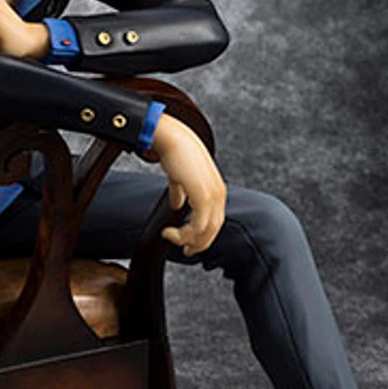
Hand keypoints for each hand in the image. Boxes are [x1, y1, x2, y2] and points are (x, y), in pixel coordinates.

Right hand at [150, 114, 226, 256]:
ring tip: (170, 237)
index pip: (215, 219)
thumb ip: (181, 192)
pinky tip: (169, 232)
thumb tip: (177, 205)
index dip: (203, 234)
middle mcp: (219, 193)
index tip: (188, 243)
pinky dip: (184, 234)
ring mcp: (213, 195)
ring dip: (188, 239)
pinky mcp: (203, 196)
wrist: (172, 138)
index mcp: (216, 189)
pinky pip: (198, 226)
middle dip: (198, 243)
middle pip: (214, 229)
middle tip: (184, 250)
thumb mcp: (181, 177)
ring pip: (207, 230)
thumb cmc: (176, 153)